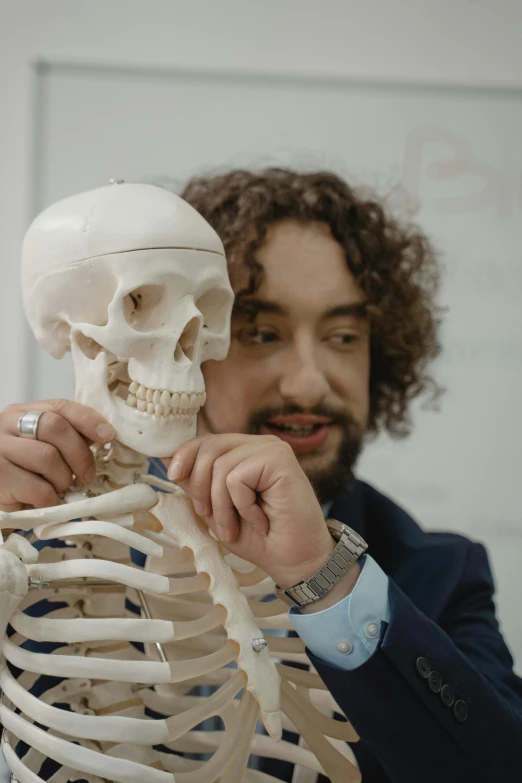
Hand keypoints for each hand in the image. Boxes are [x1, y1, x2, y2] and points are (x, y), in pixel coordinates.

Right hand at [0, 400, 114, 511]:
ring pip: (48, 458)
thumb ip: (66, 437)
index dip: (87, 419)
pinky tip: (43, 501)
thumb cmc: (22, 473)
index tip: (108, 435)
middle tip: (87, 476)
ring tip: (56, 489)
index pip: (59, 406)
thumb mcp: (42, 448)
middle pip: (55, 427)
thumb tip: (102, 434)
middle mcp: (6, 425)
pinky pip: (38, 488)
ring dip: (62, 480)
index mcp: (21, 413)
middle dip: (79, 454)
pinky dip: (50, 499)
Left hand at [166, 433, 335, 587]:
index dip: (184, 457)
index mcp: (244, 451)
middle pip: (207, 447)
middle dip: (201, 490)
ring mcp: (271, 448)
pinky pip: (237, 478)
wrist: (295, 560)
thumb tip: (166, 458)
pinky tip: (261, 520)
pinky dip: (242, 506)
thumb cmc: (260, 538)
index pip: (204, 440)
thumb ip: (197, 484)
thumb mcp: (217, 509)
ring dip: (222, 507)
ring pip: (220, 466)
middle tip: (217, 521)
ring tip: (237, 526)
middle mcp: (258, 444)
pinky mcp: (280, 459)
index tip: (174, 478)